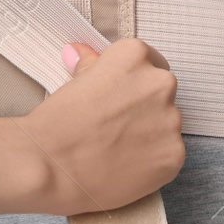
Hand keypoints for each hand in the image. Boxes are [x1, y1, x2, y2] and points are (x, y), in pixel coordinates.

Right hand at [18, 39, 185, 215]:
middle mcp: (159, 84)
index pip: (146, 59)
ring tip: (115, 149)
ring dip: (148, 132)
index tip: (117, 95)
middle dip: (142, 105)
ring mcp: (170, 121)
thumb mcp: (71, 84)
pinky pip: (167, 153)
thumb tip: (84, 53)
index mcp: (133, 57)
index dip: (130, 80)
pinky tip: (124, 166)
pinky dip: (151, 160)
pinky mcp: (173, 155)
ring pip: (166, 123)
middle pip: (160, 90)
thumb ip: (90, 67)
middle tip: (112, 125)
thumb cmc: (54, 128)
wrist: (50, 171)